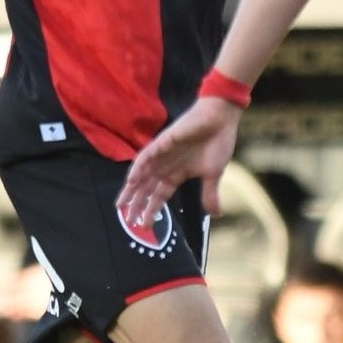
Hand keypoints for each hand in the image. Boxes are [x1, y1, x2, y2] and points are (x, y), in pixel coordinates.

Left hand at [118, 97, 241, 225]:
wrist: (221, 118)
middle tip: (128, 220)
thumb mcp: (213, 174)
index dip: (152, 209)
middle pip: (147, 187)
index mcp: (178, 173)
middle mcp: (167, 164)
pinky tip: (131, 180)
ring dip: (132, 189)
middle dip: (137, 204)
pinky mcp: (163, 142)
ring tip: (121, 205)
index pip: (160, 195)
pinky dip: (137, 168)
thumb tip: (215, 215)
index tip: (145, 225)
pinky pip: (146, 156)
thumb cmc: (218, 142)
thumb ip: (210, 194)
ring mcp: (163, 153)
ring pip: (142, 174)